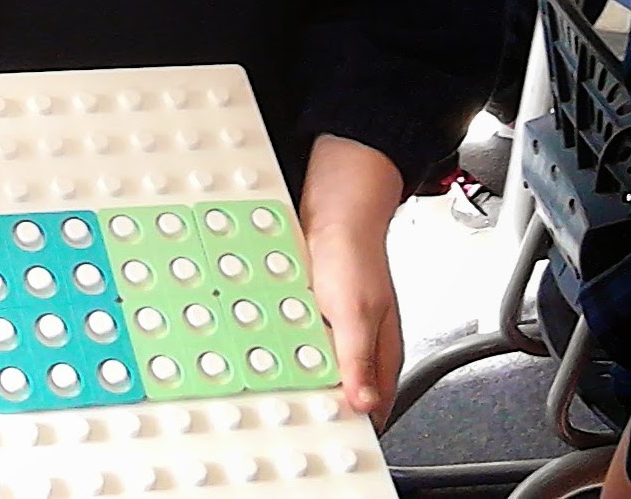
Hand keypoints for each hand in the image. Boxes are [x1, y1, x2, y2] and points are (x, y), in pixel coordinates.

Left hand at [299, 134, 406, 428]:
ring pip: (311, 364)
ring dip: (293, 368)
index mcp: (380, 353)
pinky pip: (294, 337)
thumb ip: (358, 360)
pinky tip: (264, 342)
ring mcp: (333, 329)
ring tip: (271, 374)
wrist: (333, 210)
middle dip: (314, 396)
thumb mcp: (356, 313)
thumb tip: (363, 403)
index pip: (371, 406)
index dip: (349, 422)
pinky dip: (281, 341)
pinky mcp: (311, 312)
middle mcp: (358, 344)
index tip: (322, 434)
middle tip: (287, 405)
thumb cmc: (354, 255)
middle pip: (338, 388)